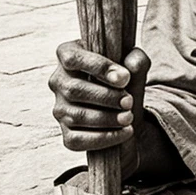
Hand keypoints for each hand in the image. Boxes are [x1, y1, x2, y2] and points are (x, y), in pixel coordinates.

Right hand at [49, 40, 149, 171]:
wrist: (125, 112)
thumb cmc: (124, 82)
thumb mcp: (133, 67)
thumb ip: (137, 60)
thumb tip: (132, 63)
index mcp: (69, 54)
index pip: (73, 58)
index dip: (98, 67)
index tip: (124, 78)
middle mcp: (58, 81)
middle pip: (74, 90)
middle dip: (106, 97)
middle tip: (129, 101)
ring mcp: (59, 108)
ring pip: (76, 116)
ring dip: (106, 118)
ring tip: (128, 117)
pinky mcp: (65, 132)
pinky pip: (77, 140)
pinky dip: (103, 138)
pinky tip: (124, 132)